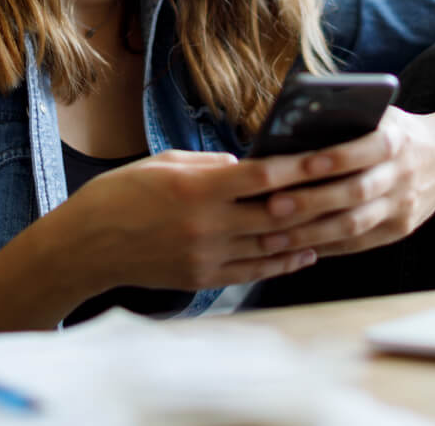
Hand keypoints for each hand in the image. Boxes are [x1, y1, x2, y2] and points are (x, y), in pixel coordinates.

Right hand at [54, 149, 326, 292]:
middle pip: (276, 214)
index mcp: (197, 188)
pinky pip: (254, 270)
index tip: (328, 156)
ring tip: (338, 222)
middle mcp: (207, 225)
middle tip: (348, 189)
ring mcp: (206, 255)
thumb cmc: (122, 194)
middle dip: (315, 201)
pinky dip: (284, 262)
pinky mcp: (203, 278)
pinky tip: (306, 252)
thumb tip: (249, 166)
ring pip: (272, 246)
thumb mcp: (165, 163)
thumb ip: (211, 165)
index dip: (299, 167)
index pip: (262, 177)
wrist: (86, 245)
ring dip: (308, 234)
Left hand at [253, 106, 434, 258]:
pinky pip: (358, 243)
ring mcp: (402, 207)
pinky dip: (324, 247)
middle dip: (311, 201)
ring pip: (354, 226)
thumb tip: (290, 129)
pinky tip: (294, 248)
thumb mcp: (381, 115)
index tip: (300, 164)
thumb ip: (346, 120)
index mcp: (397, 140)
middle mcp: (402, 175)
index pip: (367, 150)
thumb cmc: (396, 131)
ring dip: (310, 234)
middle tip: (271, 206)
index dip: (336, 158)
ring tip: (271, 236)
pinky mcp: (399, 230)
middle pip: (355, 193)